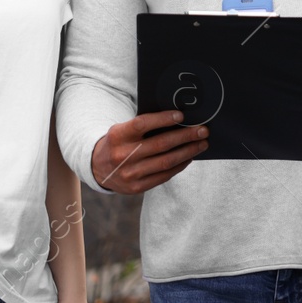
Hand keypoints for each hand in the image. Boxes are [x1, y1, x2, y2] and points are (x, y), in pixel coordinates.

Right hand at [90, 111, 208, 193]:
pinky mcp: (136, 187)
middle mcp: (122, 155)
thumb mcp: (123, 130)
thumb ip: (144, 125)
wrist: (98, 168)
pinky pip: (164, 175)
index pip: (142, 124)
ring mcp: (129, 173)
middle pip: (160, 144)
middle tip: (203, 130)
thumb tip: (178, 119)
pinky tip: (189, 157)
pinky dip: (180, 165)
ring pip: (166, 161)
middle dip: (186, 136)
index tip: (182, 115)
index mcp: (117, 136)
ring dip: (188, 151)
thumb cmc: (119, 142)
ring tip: (202, 143)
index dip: (163, 119)